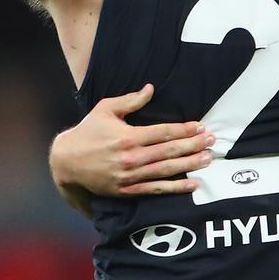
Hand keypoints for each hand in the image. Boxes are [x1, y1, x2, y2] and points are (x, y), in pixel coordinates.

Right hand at [49, 83, 213, 204]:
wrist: (66, 162)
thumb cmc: (88, 132)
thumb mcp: (105, 110)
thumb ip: (130, 101)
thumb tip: (151, 89)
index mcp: (127, 136)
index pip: (163, 132)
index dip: (184, 130)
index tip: (200, 127)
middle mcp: (131, 157)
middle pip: (169, 151)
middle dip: (193, 145)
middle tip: (212, 141)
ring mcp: (130, 175)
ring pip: (166, 170)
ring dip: (189, 164)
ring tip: (207, 159)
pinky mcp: (127, 190)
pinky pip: (156, 189)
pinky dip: (175, 188)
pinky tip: (192, 184)